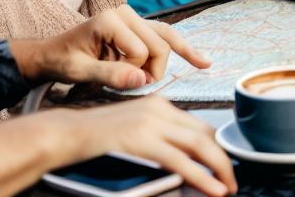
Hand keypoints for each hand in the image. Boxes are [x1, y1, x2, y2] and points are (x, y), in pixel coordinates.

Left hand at [10, 6, 210, 90]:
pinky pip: (166, 36)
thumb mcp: (80, 72)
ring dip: (172, 60)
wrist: (53, 53)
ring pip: (167, 39)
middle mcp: (126, 12)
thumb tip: (142, 81)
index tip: (117, 81)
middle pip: (159, 44)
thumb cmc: (63, 61)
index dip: (134, 72)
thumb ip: (110, 75)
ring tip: (195, 68)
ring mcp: (134, 17)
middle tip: (135, 85)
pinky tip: (202, 61)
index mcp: (111, 19)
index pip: (142, 50)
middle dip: (153, 69)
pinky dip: (183, 49)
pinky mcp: (139, 25)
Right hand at [49, 98, 235, 196]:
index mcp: (160, 105)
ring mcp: (151, 122)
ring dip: (219, 168)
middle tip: (231, 181)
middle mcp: (160, 109)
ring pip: (200, 144)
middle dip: (223, 160)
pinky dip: (200, 176)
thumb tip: (182, 161)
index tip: (224, 167)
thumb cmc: (94, 139)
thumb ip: (157, 139)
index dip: (217, 148)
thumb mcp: (133, 131)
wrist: (64, 134)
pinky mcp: (141, 139)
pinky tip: (212, 188)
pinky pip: (179, 160)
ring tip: (227, 187)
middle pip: (205, 134)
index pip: (200, 126)